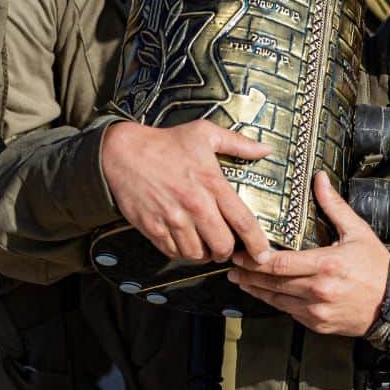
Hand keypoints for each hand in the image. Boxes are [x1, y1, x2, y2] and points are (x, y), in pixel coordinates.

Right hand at [101, 120, 272, 263]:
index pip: (243, 221)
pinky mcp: (153, 228)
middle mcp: (194, 205)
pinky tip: (184, 240)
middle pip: (222, 246)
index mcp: (212, 183)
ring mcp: (172, 219)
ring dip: (204, 253)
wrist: (123, 152)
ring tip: (204, 242)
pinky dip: (182, 252)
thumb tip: (265, 150)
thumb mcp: (205, 133)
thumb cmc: (167, 142)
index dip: (257, 244)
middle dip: (228, 250)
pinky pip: (174, 253)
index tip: (264, 255)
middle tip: (225, 244)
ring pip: (198, 254)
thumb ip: (239, 144)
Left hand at [229, 172, 388, 335]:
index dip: (254, 259)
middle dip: (248, 275)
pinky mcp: (318, 324)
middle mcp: (319, 290)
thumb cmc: (377, 267)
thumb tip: (319, 179)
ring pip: (276, 301)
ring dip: (256, 291)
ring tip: (241, 280)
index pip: (280, 263)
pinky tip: (266, 294)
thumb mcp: (358, 232)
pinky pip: (289, 313)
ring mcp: (317, 310)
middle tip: (232, 267)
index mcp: (326, 264)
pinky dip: (275, 302)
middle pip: (272, 283)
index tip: (240, 253)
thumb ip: (334, 206)